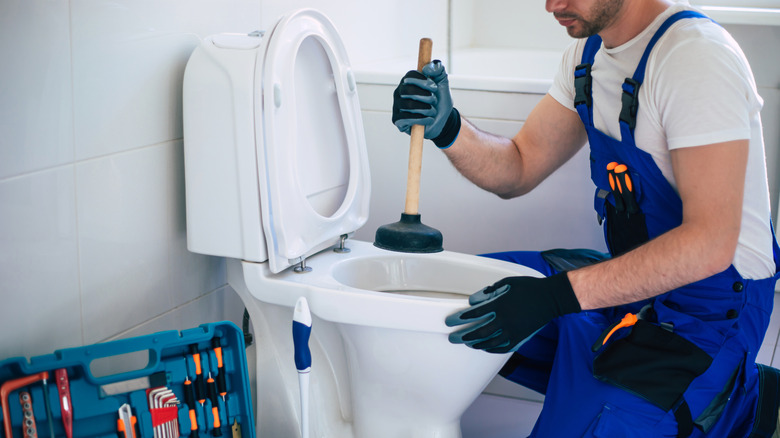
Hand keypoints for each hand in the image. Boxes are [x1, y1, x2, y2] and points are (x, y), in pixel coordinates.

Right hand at [391, 60, 460, 147]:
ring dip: (426, 109)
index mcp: (408, 81)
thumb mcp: (442, 83)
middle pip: (407, 90)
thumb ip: (438, 70)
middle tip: (434, 100)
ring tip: (433, 111)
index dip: (423, 81)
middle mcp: (399, 92)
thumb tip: (427, 68)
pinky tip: (429, 119)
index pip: (410, 76)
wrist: (442, 120)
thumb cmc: (439, 100)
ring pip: (408, 105)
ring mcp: (397, 106)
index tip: (434, 87)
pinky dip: (422, 119)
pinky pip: (406, 118)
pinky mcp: (397, 120)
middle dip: (425, 96)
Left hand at [445, 274, 580, 353]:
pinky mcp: (520, 337)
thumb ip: (490, 291)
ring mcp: (513, 331)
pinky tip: (484, 348)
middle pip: (478, 331)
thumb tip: (475, 300)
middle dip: (463, 335)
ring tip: (467, 344)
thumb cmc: (529, 288)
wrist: (551, 298)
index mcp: (500, 305)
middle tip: (453, 337)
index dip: (461, 318)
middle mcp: (504, 320)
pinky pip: (503, 347)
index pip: (475, 314)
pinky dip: (492, 349)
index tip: (451, 321)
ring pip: (489, 342)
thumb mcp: (507, 283)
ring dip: (475, 344)